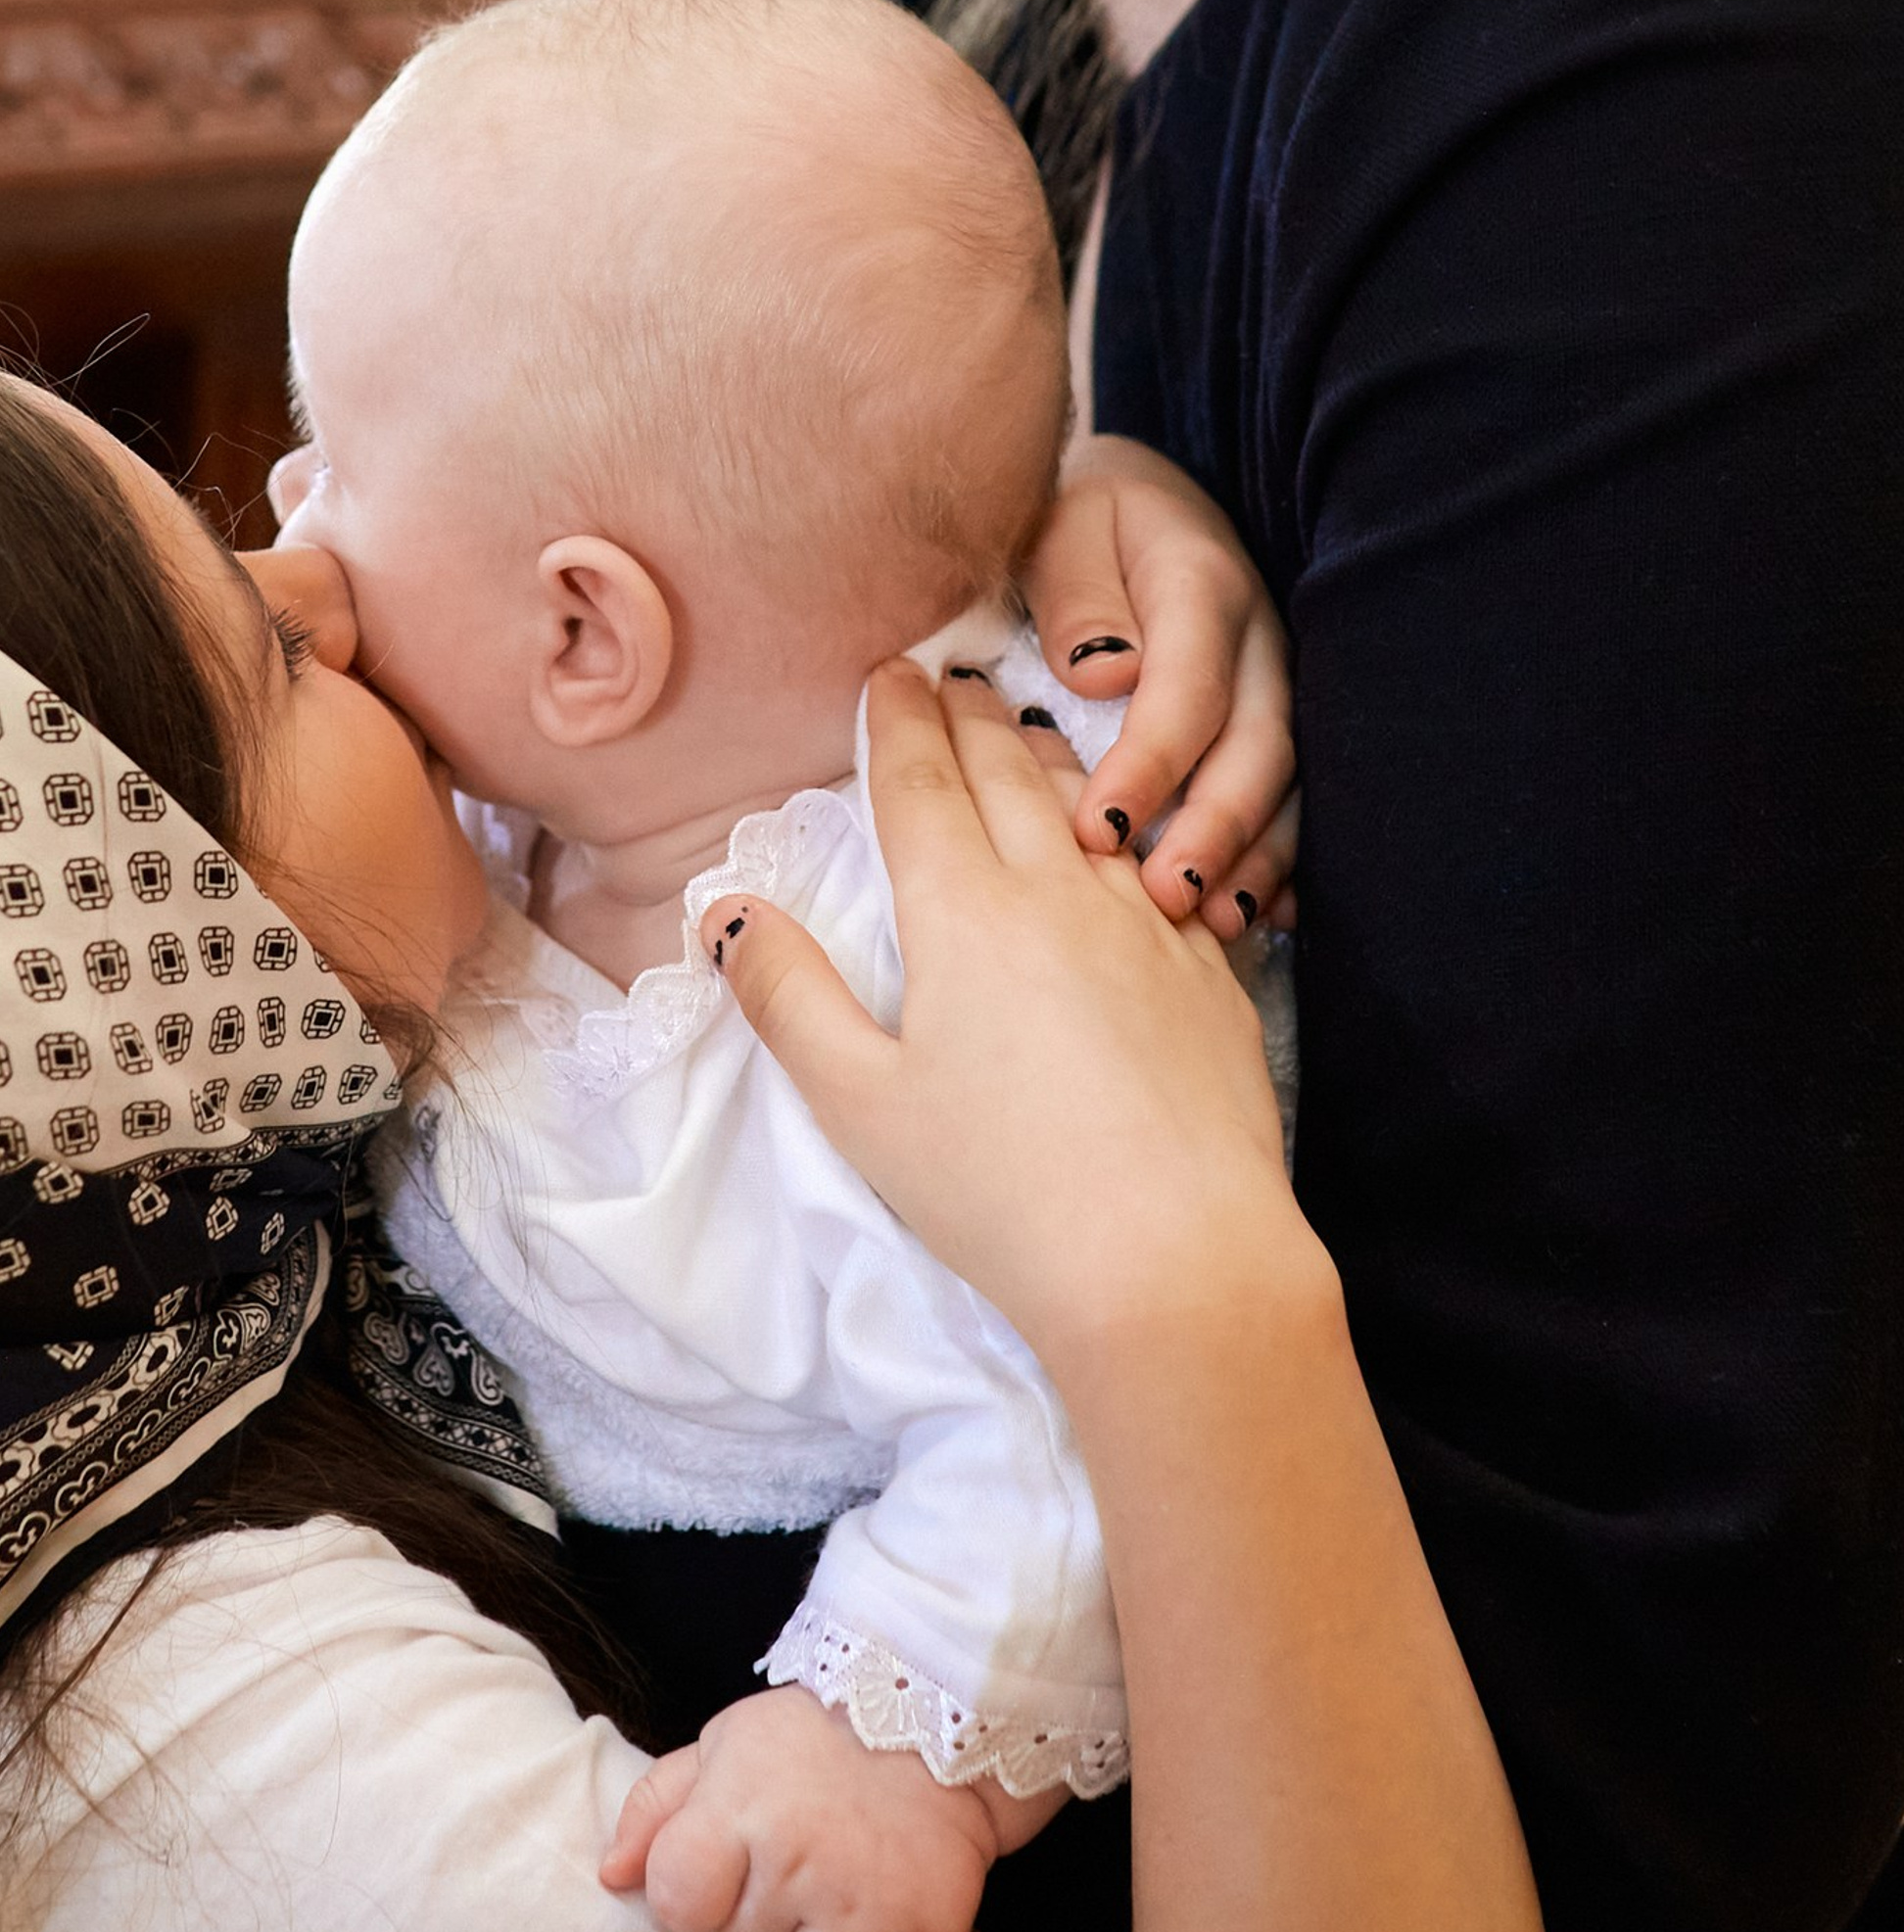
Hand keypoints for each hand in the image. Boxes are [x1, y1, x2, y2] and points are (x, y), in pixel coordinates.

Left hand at [601, 1685, 1041, 1931]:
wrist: (939, 1721)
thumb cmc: (814, 1740)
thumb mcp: (725, 1745)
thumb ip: (657, 1807)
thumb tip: (610, 1878)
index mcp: (741, 1806)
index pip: (676, 1901)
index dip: (693, 1894)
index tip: (725, 1867)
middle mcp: (802, 1860)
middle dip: (762, 1918)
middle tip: (800, 1865)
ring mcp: (867, 1907)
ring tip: (839, 1899)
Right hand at [707, 662, 1307, 1362]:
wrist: (1179, 1260)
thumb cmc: (1002, 1192)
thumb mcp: (861, 1105)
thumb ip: (789, 997)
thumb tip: (723, 912)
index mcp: (963, 913)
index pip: (922, 782)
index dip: (899, 719)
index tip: (888, 671)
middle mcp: (1059, 894)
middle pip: (1006, 773)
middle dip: (969, 715)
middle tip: (949, 675)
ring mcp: (1146, 926)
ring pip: (1089, 808)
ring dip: (1047, 757)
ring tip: (1024, 730)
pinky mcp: (1209, 974)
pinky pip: (1160, 869)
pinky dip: (1126, 829)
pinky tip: (1122, 843)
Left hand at [1025, 436, 1294, 936]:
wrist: (1135, 503)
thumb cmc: (1081, 522)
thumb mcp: (1063, 527)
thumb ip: (1077, 593)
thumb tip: (1103, 672)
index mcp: (1202, 583)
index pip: (1188, 684)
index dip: (1151, 762)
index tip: (1098, 828)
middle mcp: (1259, 639)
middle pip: (1259, 744)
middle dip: (1217, 827)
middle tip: (1164, 896)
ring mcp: (1280, 684)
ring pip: (1289, 782)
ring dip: (1256, 857)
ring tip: (1213, 925)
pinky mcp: (1280, 720)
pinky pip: (1297, 798)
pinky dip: (1282, 861)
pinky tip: (1258, 917)